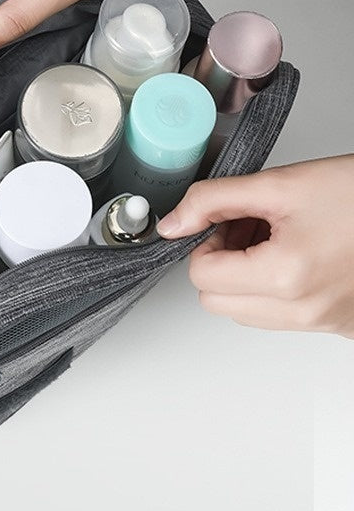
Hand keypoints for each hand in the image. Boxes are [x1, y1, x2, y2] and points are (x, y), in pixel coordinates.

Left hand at [157, 155, 353, 338]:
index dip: (205, 241)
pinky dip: (275, 289)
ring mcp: (324, 323)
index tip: (225, 220)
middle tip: (247, 226)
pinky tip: (297, 254)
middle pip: (217, 301)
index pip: (201, 276)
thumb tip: (172, 223)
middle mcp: (305, 310)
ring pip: (247, 312)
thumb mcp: (279, 184)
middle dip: (221, 261)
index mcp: (287, 275)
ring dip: (246, 276)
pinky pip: (283, 318)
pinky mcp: (339, 326)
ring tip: (276, 236)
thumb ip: (213, 200)